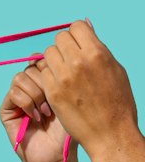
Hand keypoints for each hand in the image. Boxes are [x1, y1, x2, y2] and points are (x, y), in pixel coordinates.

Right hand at [1, 64, 70, 161]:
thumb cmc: (68, 130)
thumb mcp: (71, 97)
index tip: (62, 85)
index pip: (42, 59)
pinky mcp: (6, 109)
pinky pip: (14, 93)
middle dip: (46, 83)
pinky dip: (27, 103)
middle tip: (54, 104)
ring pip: (21, 77)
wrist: (57, 155)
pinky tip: (36, 117)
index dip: (51, 68)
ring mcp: (17, 97)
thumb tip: (51, 51)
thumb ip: (63, 74)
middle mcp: (30, 87)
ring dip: (36, 95)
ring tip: (46, 112)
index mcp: (46, 80)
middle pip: (32, 66)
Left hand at [32, 22, 137, 159]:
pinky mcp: (52, 92)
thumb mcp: (115, 69)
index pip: (76, 26)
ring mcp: (63, 78)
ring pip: (48, 54)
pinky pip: (44, 73)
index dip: (78, 34)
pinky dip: (50, 76)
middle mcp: (78, 62)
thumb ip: (98, 48)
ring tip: (65, 72)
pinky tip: (60, 86)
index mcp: (97, 53)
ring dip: (55, 60)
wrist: (110, 134)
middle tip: (71, 59)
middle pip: (60, 38)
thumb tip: (86, 27)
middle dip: (65, 46)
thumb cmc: (118, 102)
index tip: (80, 45)